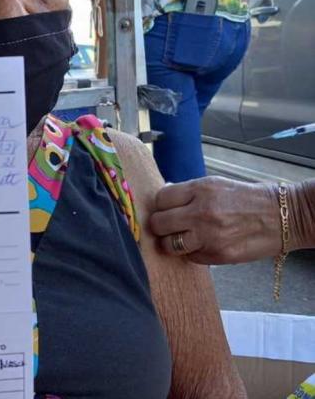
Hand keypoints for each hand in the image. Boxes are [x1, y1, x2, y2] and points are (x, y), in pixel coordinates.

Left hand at [149, 177, 281, 264]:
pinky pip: (190, 257)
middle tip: (167, 226)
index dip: (160, 205)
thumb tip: (164, 196)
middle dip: (160, 225)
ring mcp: (209, 236)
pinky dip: (192, 253)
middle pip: (158, 223)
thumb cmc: (247, 198)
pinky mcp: (218, 255)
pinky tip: (202, 245)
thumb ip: (188, 192)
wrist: (283, 216)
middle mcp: (202, 212)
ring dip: (171, 243)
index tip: (164, 209)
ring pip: (169, 245)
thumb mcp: (216, 185)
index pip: (160, 199)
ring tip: (181, 238)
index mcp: (201, 190)